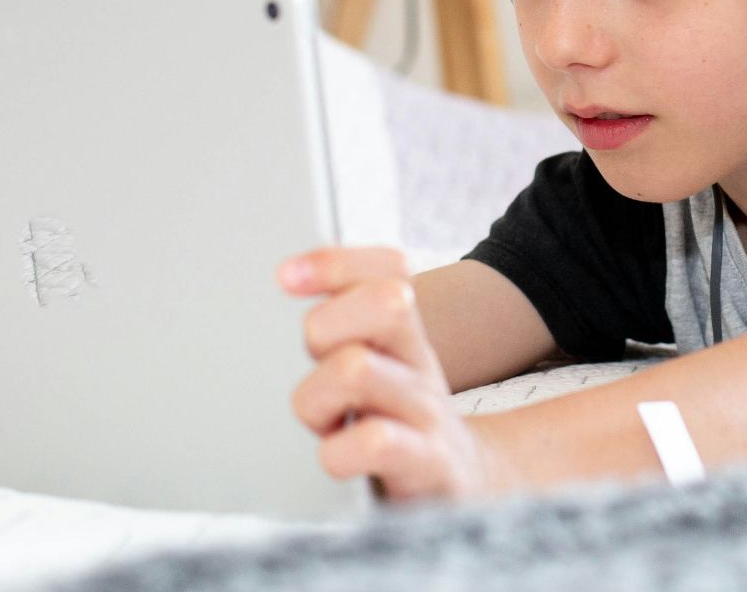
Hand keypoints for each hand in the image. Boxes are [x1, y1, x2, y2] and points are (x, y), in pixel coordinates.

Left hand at [278, 246, 500, 501]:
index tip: (286, 277)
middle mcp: (421, 363)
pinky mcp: (428, 465)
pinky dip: (339, 451)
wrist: (461, 484)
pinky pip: (375, 442)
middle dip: (325, 327)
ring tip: (324, 424)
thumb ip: (344, 326)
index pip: (390, 270)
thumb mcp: (378, 367)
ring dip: (317, 398)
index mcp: (405, 335)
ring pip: (357, 369)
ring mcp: (427, 413)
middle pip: (386, 302)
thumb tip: (287, 277)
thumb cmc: (397, 423)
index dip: (337, 262)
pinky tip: (338, 459)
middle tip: (316, 369)